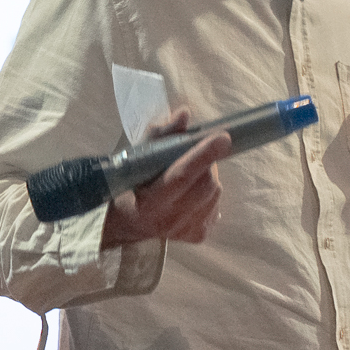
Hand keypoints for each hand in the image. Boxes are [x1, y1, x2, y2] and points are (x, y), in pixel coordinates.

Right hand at [101, 108, 231, 247]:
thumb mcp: (137, 157)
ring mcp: (186, 230)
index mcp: (149, 201)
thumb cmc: (130, 184)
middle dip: (206, 164)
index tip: (222, 138)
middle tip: (194, 156)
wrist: (126, 223)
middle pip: (205, 184)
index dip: (203, 156)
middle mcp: (169, 220)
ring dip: (208, 178)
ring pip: (215, 194)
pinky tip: (192, 193)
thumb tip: (185, 115)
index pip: (181, 176)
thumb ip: (161, 134)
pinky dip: (210, 194)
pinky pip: (216, 206)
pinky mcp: (198, 235)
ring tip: (191, 176)